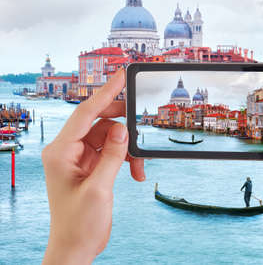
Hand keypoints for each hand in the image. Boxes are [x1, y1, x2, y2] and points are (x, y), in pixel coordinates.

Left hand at [42, 69, 144, 263]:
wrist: (76, 246)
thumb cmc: (78, 223)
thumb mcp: (99, 188)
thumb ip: (111, 155)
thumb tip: (122, 129)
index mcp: (60, 151)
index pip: (84, 112)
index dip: (105, 92)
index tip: (122, 76)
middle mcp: (68, 150)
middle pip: (99, 120)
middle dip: (123, 123)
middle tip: (141, 122)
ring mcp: (80, 157)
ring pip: (110, 136)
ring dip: (128, 148)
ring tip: (138, 167)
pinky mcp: (91, 164)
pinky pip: (113, 150)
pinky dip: (127, 158)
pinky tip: (135, 173)